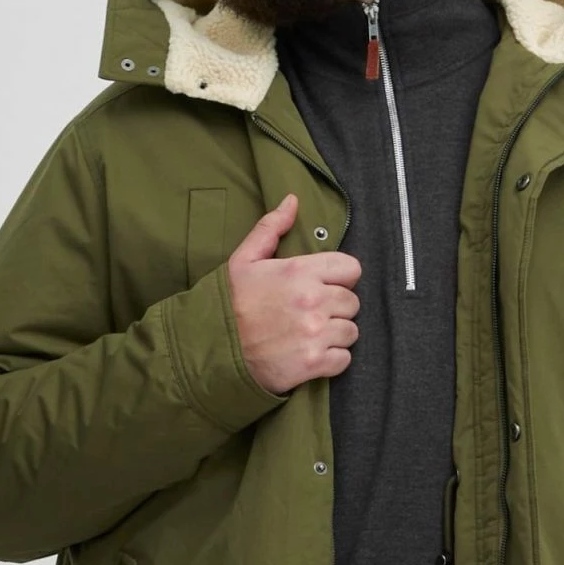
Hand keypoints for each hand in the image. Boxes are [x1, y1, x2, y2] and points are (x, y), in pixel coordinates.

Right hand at [226, 191, 361, 393]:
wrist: (211, 348)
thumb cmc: (229, 303)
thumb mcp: (244, 259)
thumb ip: (271, 228)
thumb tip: (293, 201)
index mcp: (300, 271)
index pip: (351, 269)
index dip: (340, 278)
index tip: (325, 286)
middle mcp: (313, 301)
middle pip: (352, 302)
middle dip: (336, 307)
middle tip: (313, 314)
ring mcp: (315, 334)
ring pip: (351, 331)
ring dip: (336, 334)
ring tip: (311, 335)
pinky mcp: (314, 364)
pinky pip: (343, 359)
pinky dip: (332, 360)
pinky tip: (312, 354)